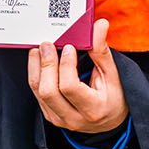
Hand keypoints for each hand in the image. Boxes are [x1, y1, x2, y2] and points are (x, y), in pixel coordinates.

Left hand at [29, 17, 128, 134]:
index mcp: (93, 110)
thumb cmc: (113, 99)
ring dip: (36, 67)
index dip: (66, 64)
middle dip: (46, 64)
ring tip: (40, 49)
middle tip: (48, 44)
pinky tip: (39, 61)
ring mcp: (59, 119)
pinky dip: (35, 74)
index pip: (70, 87)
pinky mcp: (50, 115)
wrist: (110, 122)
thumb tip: (99, 26)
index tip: (69, 47)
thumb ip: (102, 51)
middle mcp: (74, 119)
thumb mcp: (113, 76)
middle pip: (49, 91)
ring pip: (39, 92)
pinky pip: (36, 94)